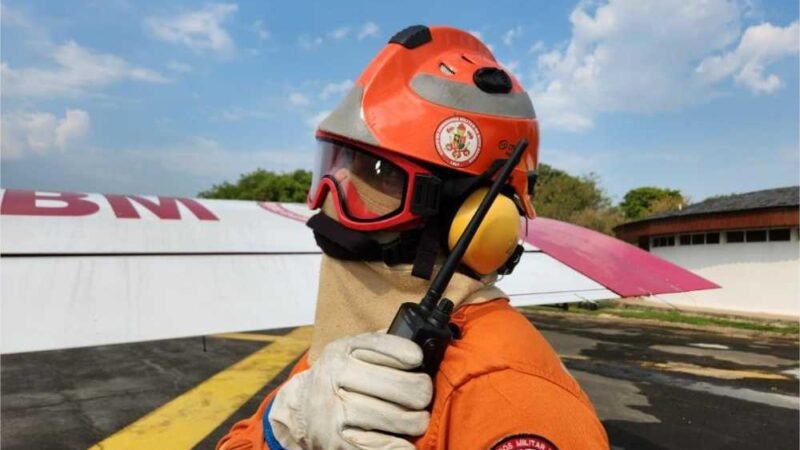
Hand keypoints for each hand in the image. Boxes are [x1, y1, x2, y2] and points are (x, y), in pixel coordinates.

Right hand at [268, 332, 432, 449]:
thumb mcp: (350, 353)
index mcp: (340, 351)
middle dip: (422, 393)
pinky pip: (385, 447)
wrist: (299, 412)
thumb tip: (421, 342)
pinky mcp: (336, 443)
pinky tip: (403, 440)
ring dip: (416, 422)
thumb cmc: (338, 380)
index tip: (418, 360)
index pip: (384, 347)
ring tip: (414, 420)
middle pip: (403, 386)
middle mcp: (333, 378)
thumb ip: (380, 345)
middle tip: (422, 397)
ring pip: (399, 419)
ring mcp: (333, 412)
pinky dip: (401, 445)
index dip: (411, 354)